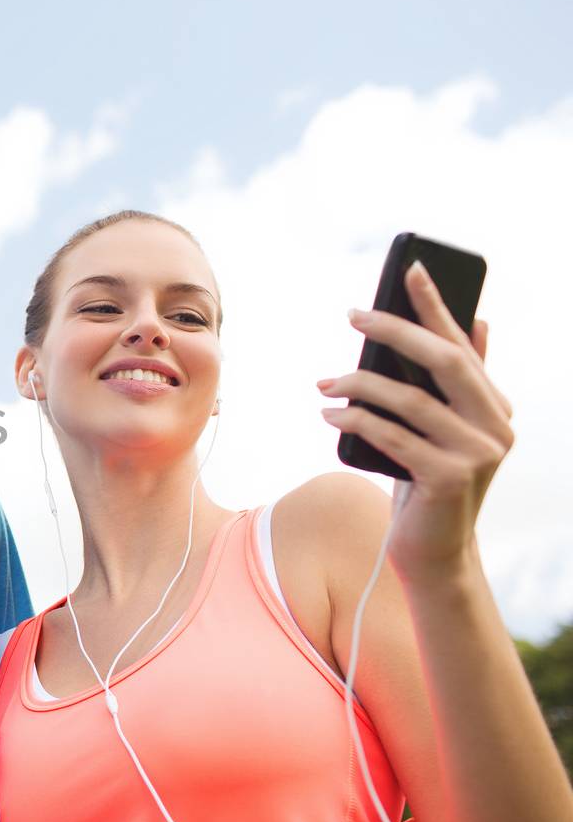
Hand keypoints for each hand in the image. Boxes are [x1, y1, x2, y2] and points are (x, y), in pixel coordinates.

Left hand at [317, 261, 513, 582]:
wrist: (433, 553)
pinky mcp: (449, 480)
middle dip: (396, 331)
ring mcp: (477, 454)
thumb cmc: (428, 484)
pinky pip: (393, 437)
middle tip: (353, 314)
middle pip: (444, 362)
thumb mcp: (443, 430)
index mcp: (495, 406)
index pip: (463, 344)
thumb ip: (457, 384)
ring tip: (325, 383)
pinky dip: (357, 421)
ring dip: (361, 384)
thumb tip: (477, 321)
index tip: (411, 268)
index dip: (438, 305)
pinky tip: (330, 415)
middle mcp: (496, 426)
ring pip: (411, 401)